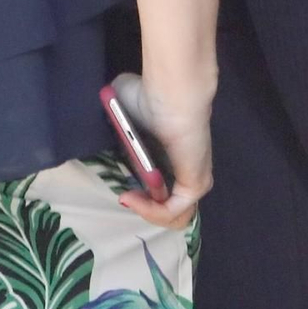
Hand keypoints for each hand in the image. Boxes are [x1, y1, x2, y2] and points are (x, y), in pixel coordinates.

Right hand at [108, 72, 212, 229]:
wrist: (169, 93)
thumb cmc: (146, 94)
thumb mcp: (123, 100)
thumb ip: (117, 117)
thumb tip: (112, 122)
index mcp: (171, 153)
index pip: (160, 186)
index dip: (139, 191)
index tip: (119, 182)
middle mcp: (185, 168)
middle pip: (168, 203)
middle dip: (144, 206)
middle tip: (125, 193)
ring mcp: (194, 179)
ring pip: (174, 215)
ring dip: (145, 211)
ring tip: (128, 197)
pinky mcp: (195, 186)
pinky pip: (172, 211)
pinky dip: (149, 211)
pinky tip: (130, 198)